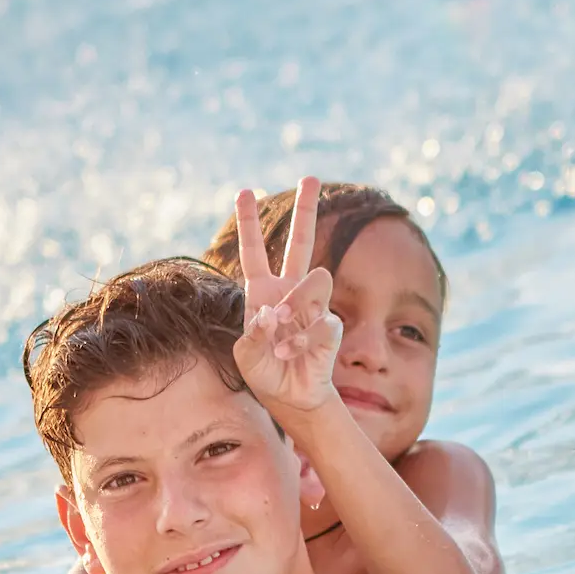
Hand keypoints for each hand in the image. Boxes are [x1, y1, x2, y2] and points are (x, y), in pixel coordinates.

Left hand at [232, 176, 341, 414]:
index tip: (245, 191)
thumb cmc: (265, 372)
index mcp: (262, 291)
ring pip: (315, 281)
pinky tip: (289, 352)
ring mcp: (312, 306)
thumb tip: (270, 314)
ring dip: (293, 308)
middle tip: (311, 176)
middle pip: (301, 242)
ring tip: (279, 335)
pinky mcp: (329, 326)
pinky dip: (299, 340)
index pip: (255, 251)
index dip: (249, 223)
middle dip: (306, 209)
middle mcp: (289, 291)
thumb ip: (252, 335)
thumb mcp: (245, 356)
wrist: (291, 396)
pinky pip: (320, 322)